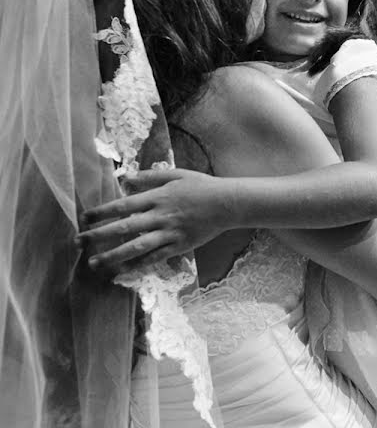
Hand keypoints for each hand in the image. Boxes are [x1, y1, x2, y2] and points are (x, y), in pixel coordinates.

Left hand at [76, 168, 235, 271]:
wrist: (228, 204)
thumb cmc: (202, 187)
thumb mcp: (177, 175)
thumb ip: (150, 177)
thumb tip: (125, 180)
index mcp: (158, 197)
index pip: (123, 206)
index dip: (102, 212)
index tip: (84, 218)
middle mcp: (161, 216)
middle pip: (124, 228)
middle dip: (99, 236)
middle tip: (78, 242)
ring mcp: (170, 233)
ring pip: (137, 247)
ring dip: (113, 256)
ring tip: (95, 263)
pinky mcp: (179, 246)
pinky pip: (155, 258)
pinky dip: (138, 265)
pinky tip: (123, 271)